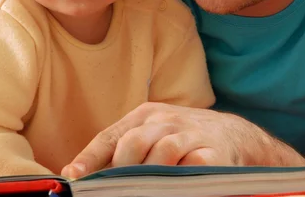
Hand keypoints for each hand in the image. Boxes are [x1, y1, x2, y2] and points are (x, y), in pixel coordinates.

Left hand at [61, 102, 304, 178]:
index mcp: (145, 114)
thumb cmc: (181, 137)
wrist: (232, 135)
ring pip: (161, 155)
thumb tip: (80, 174)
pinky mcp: (212, 154)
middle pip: (133, 144)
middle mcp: (166, 120)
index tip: (72, 176)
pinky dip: (177, 180)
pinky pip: (190, 169)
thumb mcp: (151, 132)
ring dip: (147, 177)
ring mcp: (190, 135)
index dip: (91, 157)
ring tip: (142, 189)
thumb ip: (121, 149)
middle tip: (113, 190)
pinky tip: (171, 187)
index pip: (112, 136)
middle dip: (120, 170)